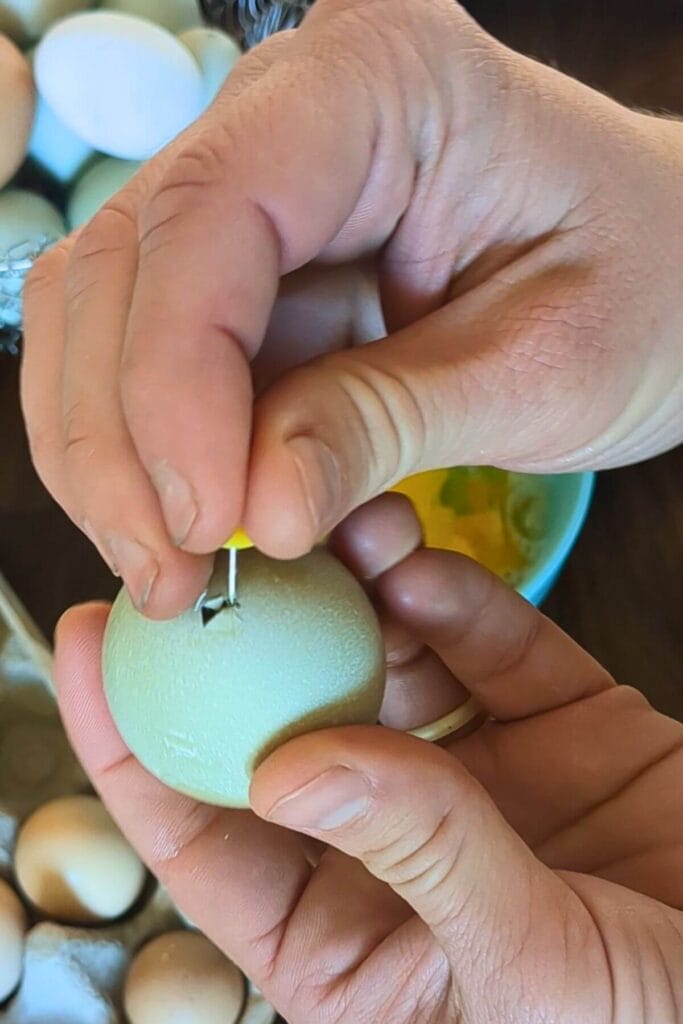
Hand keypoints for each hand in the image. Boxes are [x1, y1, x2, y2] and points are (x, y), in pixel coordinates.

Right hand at [20, 0, 682, 618]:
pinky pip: (150, 354)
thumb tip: (259, 514)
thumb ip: (389, 422)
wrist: (666, 271)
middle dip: (123, 439)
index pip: (211, 214)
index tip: (208, 519)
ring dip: (117, 456)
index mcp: (380, 80)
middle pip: (124, 264)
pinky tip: (194, 526)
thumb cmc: (645, 285)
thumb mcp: (543, 367)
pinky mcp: (248, 271)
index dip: (175, 379)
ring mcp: (255, 191)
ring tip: (175, 569)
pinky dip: (151, 450)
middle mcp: (287, 115)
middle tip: (171, 574)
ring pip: (106, 313)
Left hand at [54, 494, 682, 1023]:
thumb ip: (419, 854)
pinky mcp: (552, 719)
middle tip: (211, 543)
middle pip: (287, 723)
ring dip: (357, 594)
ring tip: (337, 526)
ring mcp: (474, 773)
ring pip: (387, 664)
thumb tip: (291, 768)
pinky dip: (453, 596)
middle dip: (246, 636)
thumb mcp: (527, 967)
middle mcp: (394, 842)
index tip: (92, 639)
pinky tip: (419, 561)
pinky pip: (488, 642)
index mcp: (351, 939)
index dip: (134, 742)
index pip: (208, 836)